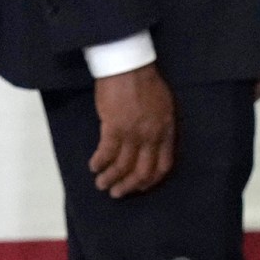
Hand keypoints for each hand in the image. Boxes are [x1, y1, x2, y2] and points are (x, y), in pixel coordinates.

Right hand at [90, 65, 174, 197]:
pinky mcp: (113, 126)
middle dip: (129, 186)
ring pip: (123, 166)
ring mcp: (133, 133)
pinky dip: (99, 163)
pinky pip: (106, 152)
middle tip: (118, 193)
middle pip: (142, 171)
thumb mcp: (164, 106)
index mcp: (166, 131)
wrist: (129, 66)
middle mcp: (151, 136)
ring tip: (102, 184)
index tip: (140, 186)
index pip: (163, 165)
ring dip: (111, 178)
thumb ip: (159, 127)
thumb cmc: (145, 81)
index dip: (150, 180)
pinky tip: (94, 166)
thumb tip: (149, 143)